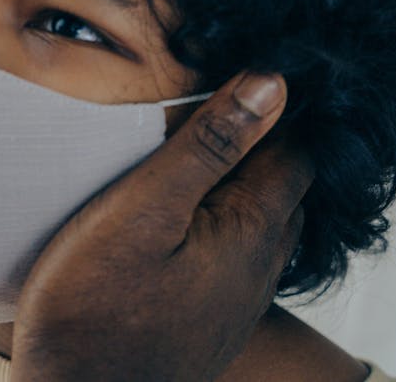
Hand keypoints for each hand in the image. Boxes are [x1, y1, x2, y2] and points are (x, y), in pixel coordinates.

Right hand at [10, 71, 312, 381]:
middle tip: (214, 107)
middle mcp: (262, 266)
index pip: (298, 149)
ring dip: (242, 184)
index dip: (277, 108)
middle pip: (284, 185)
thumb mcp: (145, 207)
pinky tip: (184, 219)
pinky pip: (237, 255)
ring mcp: (240, 299)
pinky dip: (223, 222)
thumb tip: (274, 83)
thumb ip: (210, 144)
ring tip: (197, 154)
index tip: (243, 75)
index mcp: (254, 228)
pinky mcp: (214, 320)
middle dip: (262, 143)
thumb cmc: (96, 303)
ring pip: (262, 222)